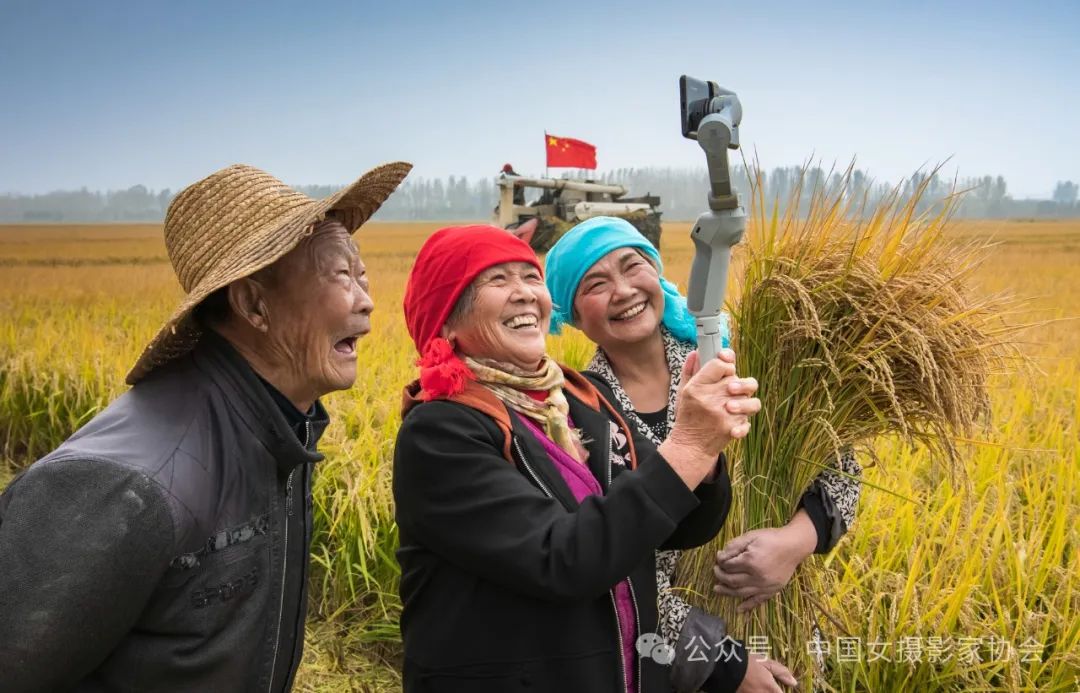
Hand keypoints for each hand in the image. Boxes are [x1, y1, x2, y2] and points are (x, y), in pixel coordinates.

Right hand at [660, 349, 759, 488]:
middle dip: (736, 383)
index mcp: (697, 387)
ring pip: (749, 398)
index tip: (724, 370)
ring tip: (734, 405)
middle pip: (736, 379)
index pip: (720, 364)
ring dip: (745, 400)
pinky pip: (748, 419)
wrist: (690, 446)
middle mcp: (710, 399)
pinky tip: (735, 422)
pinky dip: (744, 421)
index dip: (725, 364)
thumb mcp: (683, 392)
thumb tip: (697, 352)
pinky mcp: (732, 429)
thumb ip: (690, 371)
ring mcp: (723, 414)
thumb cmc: (688, 416)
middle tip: (729, 390)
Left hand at [714, 510, 817, 611]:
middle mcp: (757, 576)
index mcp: (750, 561)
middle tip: (716, 571)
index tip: (718, 558)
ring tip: (717, 589)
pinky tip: (738, 609)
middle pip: (732, 580)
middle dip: (720, 576)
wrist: (794, 545)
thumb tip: (720, 556)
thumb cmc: (772, 538)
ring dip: (727, 592)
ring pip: (741, 592)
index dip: (720, 561)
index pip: (728, 565)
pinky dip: (747, 606)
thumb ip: (734, 546)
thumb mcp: (751, 536)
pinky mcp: (772, 590)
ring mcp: (765, 585)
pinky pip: (757, 601)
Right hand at [737, 654, 797, 691]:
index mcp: (771, 689)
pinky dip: (756, 692)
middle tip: (769, 685)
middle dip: (774, 691)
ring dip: (765, 691)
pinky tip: (754, 688)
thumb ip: (781, 672)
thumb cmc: (748, 663)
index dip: (784, 691)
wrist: (725, 667)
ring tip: (761, 686)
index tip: (783, 687)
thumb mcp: (766, 663)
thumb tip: (794, 682)